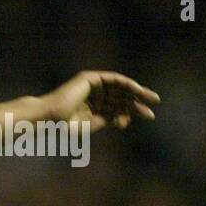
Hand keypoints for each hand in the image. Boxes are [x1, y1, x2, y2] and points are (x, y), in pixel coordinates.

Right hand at [41, 71, 158, 131]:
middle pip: (122, 97)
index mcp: (94, 107)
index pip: (118, 107)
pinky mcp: (90, 78)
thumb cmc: (66, 126)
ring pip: (120, 88)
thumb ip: (110, 118)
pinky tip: (137, 90)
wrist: (51, 119)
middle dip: (138, 102)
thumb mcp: (94, 124)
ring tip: (152, 98)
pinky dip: (126, 84)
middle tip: (153, 109)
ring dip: (137, 92)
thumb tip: (126, 116)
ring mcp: (93, 86)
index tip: (148, 117)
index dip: (133, 112)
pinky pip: (113, 79)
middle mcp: (95, 95)